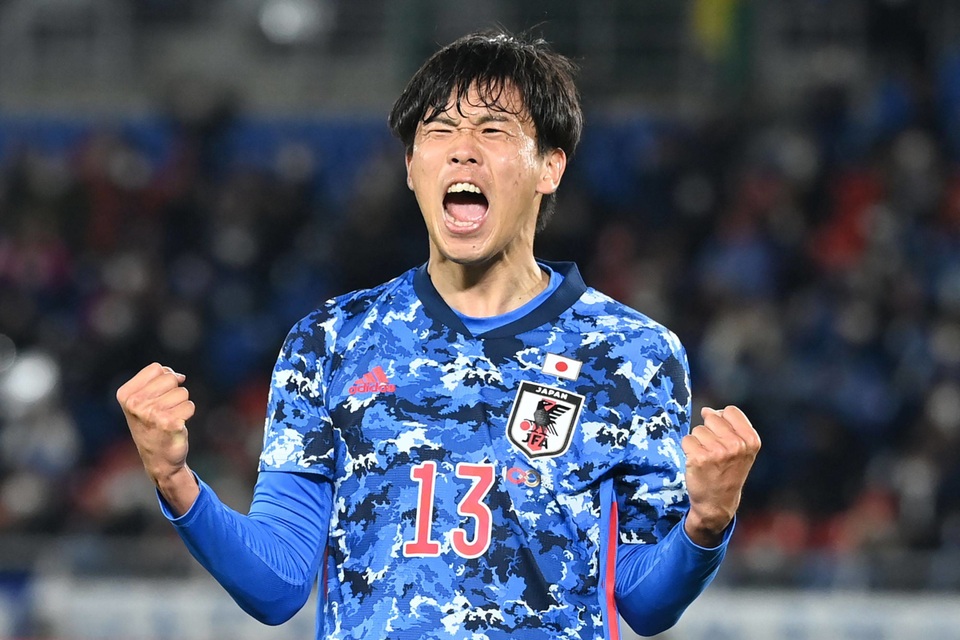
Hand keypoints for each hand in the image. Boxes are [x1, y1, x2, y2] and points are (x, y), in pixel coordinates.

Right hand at [116, 362, 198, 514]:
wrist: (158, 458)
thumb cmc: (152, 425)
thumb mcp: (144, 400)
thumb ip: (158, 380)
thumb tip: (180, 376)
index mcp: (125, 395)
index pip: (156, 368)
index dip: (164, 378)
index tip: (157, 396)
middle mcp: (135, 404)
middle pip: (170, 378)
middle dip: (174, 391)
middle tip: (164, 410)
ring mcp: (151, 414)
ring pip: (182, 392)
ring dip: (181, 404)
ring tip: (169, 418)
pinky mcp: (169, 423)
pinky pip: (189, 406)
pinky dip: (187, 414)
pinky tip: (176, 425)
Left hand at [681, 405, 759, 546]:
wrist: (718, 503)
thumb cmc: (729, 472)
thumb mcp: (742, 450)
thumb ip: (730, 427)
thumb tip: (708, 410)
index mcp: (751, 441)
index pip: (730, 411)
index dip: (722, 420)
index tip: (723, 437)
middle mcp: (736, 445)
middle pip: (712, 418)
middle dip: (709, 431)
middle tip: (714, 452)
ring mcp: (717, 452)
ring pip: (698, 430)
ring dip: (698, 442)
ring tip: (707, 459)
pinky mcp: (699, 458)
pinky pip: (687, 440)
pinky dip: (688, 450)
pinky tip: (697, 463)